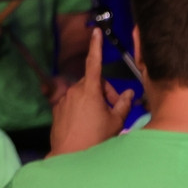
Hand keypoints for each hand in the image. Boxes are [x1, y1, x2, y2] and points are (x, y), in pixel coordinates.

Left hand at [47, 28, 133, 156]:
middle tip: (115, 108)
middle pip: (94, 82)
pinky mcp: (58, 109)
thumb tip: (129, 93)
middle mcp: (75, 91)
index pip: (94, 62)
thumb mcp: (116, 121)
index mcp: (90, 90)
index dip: (96, 46)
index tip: (96, 32)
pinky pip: (74, 102)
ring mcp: (65, 100)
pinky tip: (88, 124)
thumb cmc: (95, 138)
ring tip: (102, 119)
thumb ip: (124, 104)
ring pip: (84, 93)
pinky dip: (83, 108)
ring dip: (95, 100)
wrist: (69, 154)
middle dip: (106, 91)